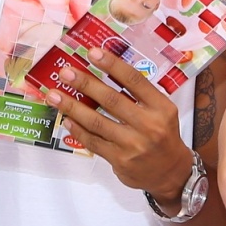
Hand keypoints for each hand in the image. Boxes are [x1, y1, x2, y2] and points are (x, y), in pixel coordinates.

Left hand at [45, 47, 193, 200]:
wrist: (171, 173)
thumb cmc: (162, 135)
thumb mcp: (161, 111)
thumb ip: (139, 95)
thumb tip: (103, 72)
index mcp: (160, 107)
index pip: (134, 81)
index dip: (112, 65)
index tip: (92, 53)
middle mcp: (148, 125)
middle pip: (111, 100)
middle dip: (85, 83)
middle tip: (65, 72)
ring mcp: (133, 145)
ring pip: (97, 122)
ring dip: (72, 107)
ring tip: (54, 95)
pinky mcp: (120, 161)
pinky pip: (93, 142)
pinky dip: (78, 129)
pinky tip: (67, 119)